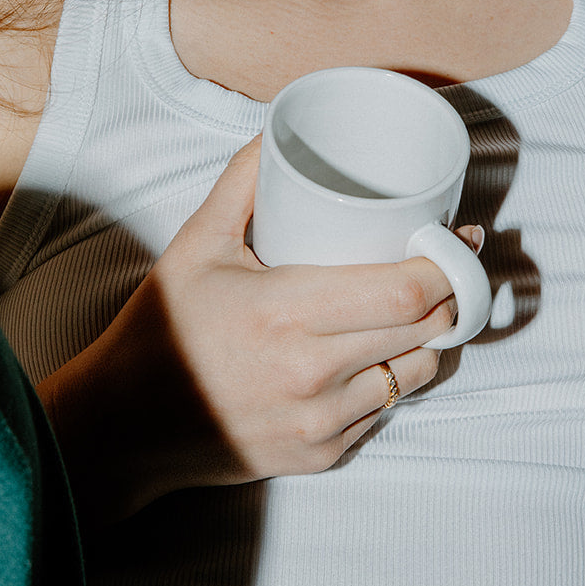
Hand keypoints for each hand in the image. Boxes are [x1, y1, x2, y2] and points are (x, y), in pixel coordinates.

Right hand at [40, 140, 467, 523]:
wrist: (125, 425)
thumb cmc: (163, 328)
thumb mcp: (196, 243)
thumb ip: (245, 181)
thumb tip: (280, 129)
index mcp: (287, 313)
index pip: (407, 293)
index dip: (448, 265)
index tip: (459, 239)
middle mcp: (312, 375)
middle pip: (426, 330)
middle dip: (449, 294)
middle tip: (446, 264)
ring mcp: (321, 423)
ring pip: (417, 374)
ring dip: (425, 339)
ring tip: (413, 309)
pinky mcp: (323, 456)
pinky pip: (385, 410)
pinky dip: (388, 379)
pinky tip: (372, 354)